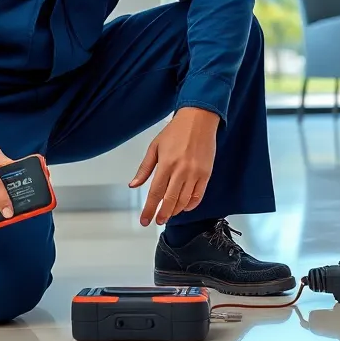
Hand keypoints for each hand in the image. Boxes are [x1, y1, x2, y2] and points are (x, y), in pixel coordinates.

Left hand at [129, 107, 219, 225]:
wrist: (198, 119)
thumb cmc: (176, 131)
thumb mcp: (154, 147)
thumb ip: (144, 168)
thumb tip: (133, 184)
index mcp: (166, 164)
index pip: (155, 193)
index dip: (149, 209)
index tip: (145, 220)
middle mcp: (181, 171)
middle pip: (170, 200)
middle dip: (163, 214)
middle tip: (157, 221)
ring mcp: (195, 173)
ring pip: (184, 201)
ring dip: (176, 211)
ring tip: (169, 214)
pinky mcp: (206, 174)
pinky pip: (198, 195)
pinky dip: (191, 204)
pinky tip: (184, 207)